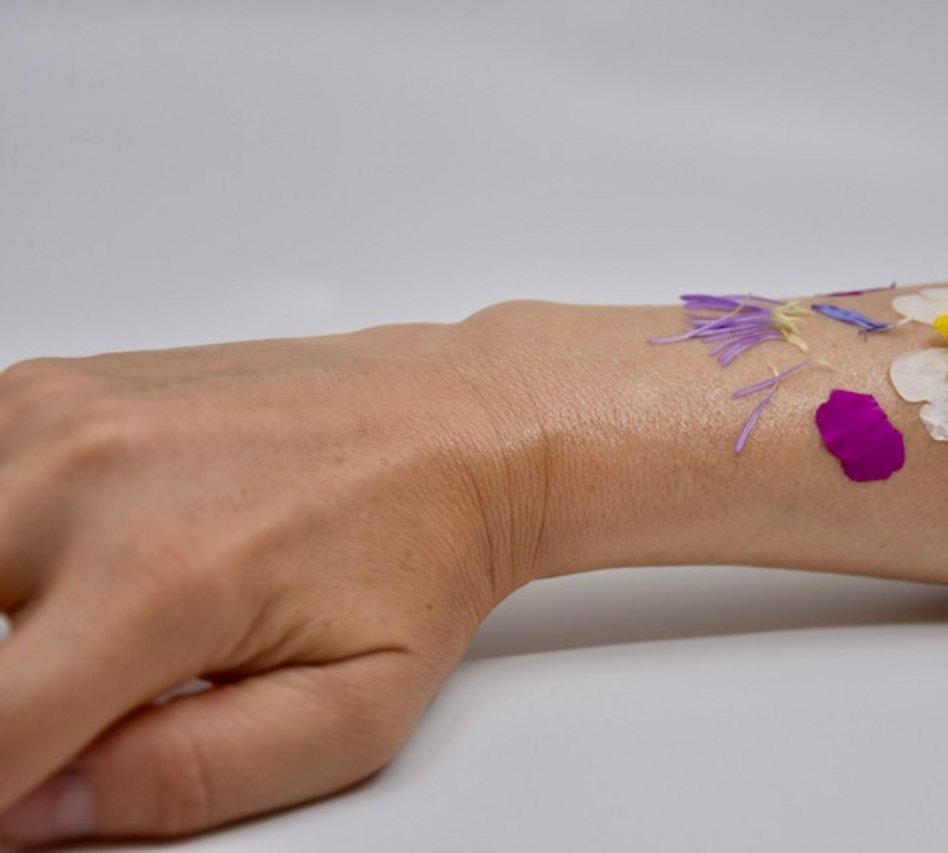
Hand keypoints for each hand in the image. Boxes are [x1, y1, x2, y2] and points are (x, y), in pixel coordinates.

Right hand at [0, 321, 539, 843]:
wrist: (456, 425)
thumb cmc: (420, 552)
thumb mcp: (348, 713)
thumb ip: (184, 777)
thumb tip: (31, 814)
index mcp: (160, 580)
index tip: (39, 779)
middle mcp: (88, 479)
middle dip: (5, 687)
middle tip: (99, 686)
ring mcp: (60, 415)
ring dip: (2, 609)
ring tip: (103, 618)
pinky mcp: (52, 386)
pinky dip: (1, 536)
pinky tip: (92, 549)